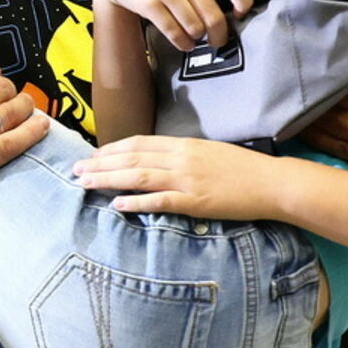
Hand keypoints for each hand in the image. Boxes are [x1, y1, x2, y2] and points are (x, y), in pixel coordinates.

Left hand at [74, 135, 296, 221]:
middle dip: (100, 163)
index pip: (139, 143)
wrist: (271, 182)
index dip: (112, 149)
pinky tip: (117, 204)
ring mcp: (186, 179)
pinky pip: (159, 201)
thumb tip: (157, 160)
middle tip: (76, 169)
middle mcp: (180, 158)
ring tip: (85, 182)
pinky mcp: (195, 201)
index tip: (93, 154)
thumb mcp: (209, 153)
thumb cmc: (243, 169)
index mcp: (183, 144)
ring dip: (108, 179)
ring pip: (138, 176)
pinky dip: (136, 202)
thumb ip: (182, 155)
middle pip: (131, 158)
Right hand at [94, 0, 252, 50]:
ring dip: (198, 38)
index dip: (243, 1)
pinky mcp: (149, 4)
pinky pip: (174, 32)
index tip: (240, 13)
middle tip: (218, 41)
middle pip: (214, 15)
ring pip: (195, 27)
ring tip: (196, 39)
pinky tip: (185, 43)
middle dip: (219, 35)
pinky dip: (183, 43)